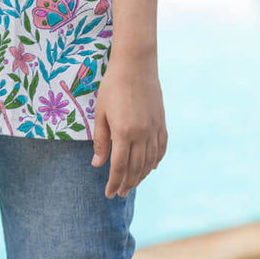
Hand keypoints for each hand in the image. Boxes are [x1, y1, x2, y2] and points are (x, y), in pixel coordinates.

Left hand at [91, 55, 166, 198]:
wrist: (136, 64)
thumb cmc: (112, 86)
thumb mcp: (101, 112)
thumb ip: (101, 140)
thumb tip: (97, 164)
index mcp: (123, 132)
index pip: (119, 167)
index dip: (114, 182)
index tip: (109, 193)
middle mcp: (141, 134)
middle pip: (136, 168)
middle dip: (127, 183)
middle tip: (119, 192)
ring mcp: (154, 129)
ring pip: (150, 161)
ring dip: (141, 176)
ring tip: (132, 184)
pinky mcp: (161, 122)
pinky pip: (161, 148)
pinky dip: (156, 161)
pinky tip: (151, 167)